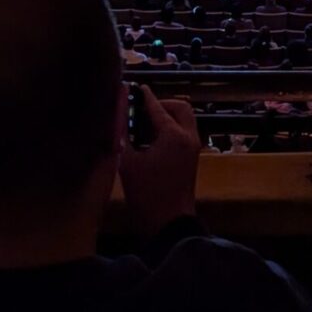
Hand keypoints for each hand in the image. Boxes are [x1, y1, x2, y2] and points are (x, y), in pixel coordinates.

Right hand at [118, 84, 199, 238]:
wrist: (168, 223)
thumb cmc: (147, 194)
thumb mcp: (128, 162)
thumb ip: (122, 133)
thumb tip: (117, 114)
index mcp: (174, 135)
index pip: (157, 107)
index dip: (144, 97)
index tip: (133, 88)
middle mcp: (188, 136)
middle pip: (179, 107)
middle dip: (162, 104)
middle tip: (142, 108)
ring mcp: (193, 147)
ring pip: (184, 119)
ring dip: (168, 116)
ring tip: (144, 123)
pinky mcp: (192, 157)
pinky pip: (184, 132)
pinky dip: (172, 128)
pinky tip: (151, 139)